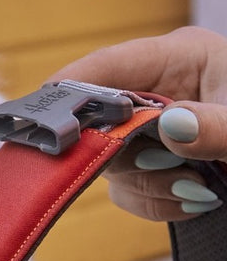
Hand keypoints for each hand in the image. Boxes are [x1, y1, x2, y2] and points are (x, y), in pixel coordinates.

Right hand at [53, 26, 226, 220]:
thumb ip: (218, 125)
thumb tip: (172, 126)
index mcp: (182, 57)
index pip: (104, 68)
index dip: (69, 96)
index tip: (49, 127)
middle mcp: (158, 90)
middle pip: (97, 125)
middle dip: (123, 157)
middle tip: (166, 168)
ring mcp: (152, 129)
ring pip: (110, 166)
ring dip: (150, 186)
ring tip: (200, 190)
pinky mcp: (154, 163)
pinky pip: (129, 191)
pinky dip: (157, 203)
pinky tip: (195, 201)